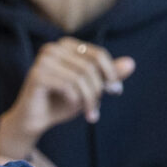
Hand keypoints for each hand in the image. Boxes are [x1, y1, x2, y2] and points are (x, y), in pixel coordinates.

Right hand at [0, 39, 135, 158]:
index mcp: (65, 46)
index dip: (111, 74)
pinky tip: (72, 107)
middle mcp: (52, 49)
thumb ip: (109, 75)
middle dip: (98, 90)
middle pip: (90, 67)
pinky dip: (75, 100)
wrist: (34, 120)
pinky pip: (68, 86)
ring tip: (89, 112)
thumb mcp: (90, 88)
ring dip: (89, 99)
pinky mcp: (37, 75)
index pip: (98, 55)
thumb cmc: (61, 102)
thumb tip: (131, 63)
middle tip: (97, 107)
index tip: (115, 92)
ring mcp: (42, 61)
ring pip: (81, 77)